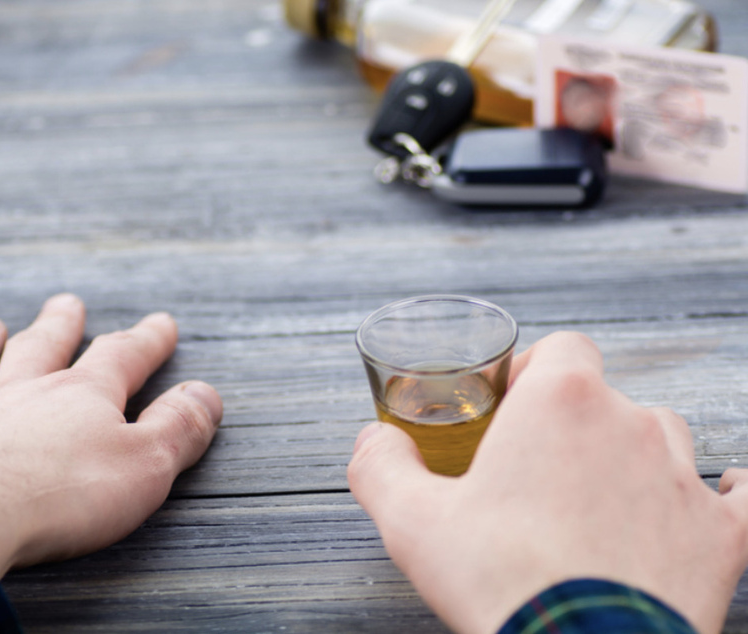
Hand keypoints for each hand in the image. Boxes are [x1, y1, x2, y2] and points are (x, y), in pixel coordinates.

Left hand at [0, 293, 222, 578]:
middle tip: (67, 302)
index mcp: (78, 399)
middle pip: (42, 349)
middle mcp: (16, 395)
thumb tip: (208, 393)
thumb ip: (178, 428)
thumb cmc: (58, 498)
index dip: (146, 340)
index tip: (162, 323)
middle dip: (60, 326)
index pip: (121, 358)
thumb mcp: (144, 467)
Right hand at [348, 331, 747, 633]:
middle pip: (608, 397)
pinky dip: (728, 493)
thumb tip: (372, 441)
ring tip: (599, 495)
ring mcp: (682, 479)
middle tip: (539, 469)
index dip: (537, 370)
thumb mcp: (411, 521)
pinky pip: (740, 497)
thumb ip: (382, 467)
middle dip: (576, 423)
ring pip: (664, 438)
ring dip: (634, 455)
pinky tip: (722, 492)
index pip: (562, 350)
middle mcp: (630, 424)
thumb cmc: (499, 582)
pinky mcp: (720, 536)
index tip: (512, 404)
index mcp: (560, 403)